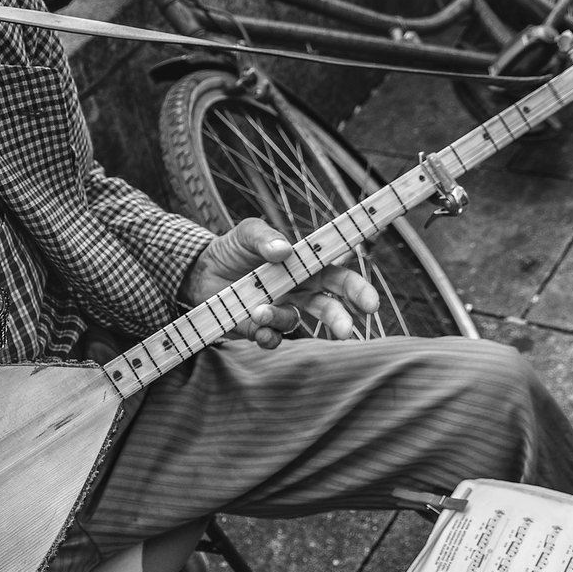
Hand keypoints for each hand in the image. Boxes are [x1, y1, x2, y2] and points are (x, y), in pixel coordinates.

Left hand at [179, 218, 380, 347]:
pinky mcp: (260, 328)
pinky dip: (268, 335)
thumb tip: (283, 250)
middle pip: (330, 307)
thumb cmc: (233, 248)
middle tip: (346, 331)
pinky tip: (257, 326)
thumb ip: (265, 237)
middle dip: (342, 319)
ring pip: (297, 323)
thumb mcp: (247, 233)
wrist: (201, 271)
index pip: (339, 278)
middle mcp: (299, 291)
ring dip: (281, 318)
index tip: (371, 304)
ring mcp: (281, 310)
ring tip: (259, 311)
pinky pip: (273, 338)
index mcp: (306, 267)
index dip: (358, 290)